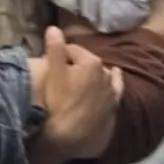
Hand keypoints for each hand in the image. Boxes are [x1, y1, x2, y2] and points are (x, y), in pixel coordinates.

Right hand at [40, 27, 121, 158]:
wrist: (70, 136)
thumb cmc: (58, 102)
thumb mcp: (53, 72)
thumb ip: (55, 48)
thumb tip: (54, 27)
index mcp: (91, 63)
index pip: (73, 50)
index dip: (60, 54)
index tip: (50, 61)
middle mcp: (107, 76)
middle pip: (90, 64)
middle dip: (79, 65)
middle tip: (63, 73)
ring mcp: (112, 95)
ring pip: (103, 79)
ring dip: (94, 78)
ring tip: (84, 81)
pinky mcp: (113, 110)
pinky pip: (113, 95)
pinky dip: (110, 90)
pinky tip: (112, 86)